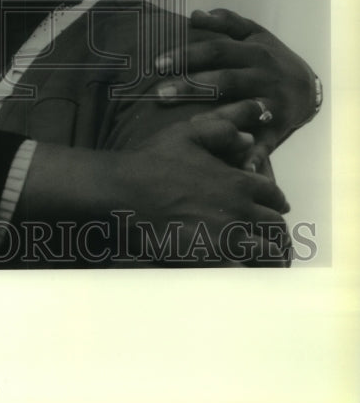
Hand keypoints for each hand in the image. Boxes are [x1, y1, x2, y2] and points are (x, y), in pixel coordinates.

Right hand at [118, 112, 290, 264]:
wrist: (125, 191)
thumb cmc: (154, 159)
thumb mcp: (187, 132)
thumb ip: (223, 131)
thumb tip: (250, 140)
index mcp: (238, 182)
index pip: (274, 196)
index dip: (277, 201)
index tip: (276, 207)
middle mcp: (239, 211)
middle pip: (275, 227)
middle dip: (277, 230)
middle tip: (274, 235)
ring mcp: (226, 237)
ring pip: (266, 252)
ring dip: (270, 253)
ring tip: (269, 258)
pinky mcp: (211, 258)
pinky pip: (242, 270)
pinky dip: (247, 270)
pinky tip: (243, 269)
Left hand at [151, 7, 318, 170]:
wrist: (309, 86)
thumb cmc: (271, 57)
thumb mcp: (254, 34)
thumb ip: (226, 22)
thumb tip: (195, 14)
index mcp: (253, 52)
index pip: (216, 50)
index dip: (188, 55)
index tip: (157, 63)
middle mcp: (263, 76)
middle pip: (225, 79)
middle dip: (191, 87)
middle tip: (159, 95)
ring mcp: (272, 103)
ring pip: (243, 109)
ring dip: (218, 119)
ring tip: (190, 127)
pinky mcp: (278, 128)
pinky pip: (265, 143)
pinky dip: (254, 155)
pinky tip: (240, 168)